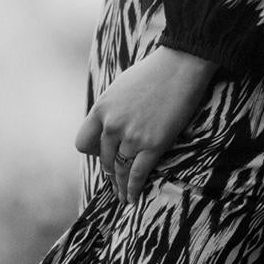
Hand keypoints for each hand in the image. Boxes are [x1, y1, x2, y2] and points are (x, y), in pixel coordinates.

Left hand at [76, 47, 217, 203]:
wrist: (181, 66)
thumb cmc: (154, 73)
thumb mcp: (120, 88)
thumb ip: (111, 109)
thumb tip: (110, 125)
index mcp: (101, 109)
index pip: (83, 143)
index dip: (92, 153)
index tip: (102, 156)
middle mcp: (112, 125)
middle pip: (103, 159)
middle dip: (110, 172)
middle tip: (116, 181)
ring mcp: (131, 136)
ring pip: (120, 170)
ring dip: (120, 186)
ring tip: (123, 197)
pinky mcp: (152, 145)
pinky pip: (138, 174)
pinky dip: (134, 189)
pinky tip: (133, 197)